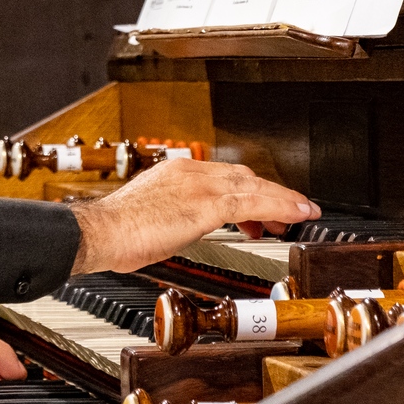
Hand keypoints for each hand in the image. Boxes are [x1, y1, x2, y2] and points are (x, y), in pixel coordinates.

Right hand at [69, 158, 319, 273]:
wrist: (101, 231)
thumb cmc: (117, 230)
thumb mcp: (151, 214)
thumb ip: (174, 213)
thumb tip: (184, 225)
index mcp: (175, 172)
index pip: (224, 175)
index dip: (250, 189)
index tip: (262, 205)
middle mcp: (190, 172)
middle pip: (243, 176)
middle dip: (270, 193)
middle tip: (288, 212)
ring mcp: (198, 185)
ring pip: (253, 186)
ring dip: (283, 199)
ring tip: (302, 212)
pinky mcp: (205, 204)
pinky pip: (253, 202)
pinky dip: (280, 206)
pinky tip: (295, 215)